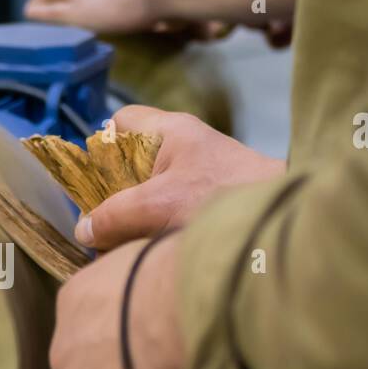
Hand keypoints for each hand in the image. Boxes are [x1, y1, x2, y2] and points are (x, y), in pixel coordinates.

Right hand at [76, 106, 283, 249]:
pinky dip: (158, 226)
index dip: (101, 145)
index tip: (94, 180)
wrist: (283, 220)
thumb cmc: (224, 198)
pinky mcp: (212, 200)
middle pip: (132, 160)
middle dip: (115, 190)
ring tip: (128, 238)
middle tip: (106, 217)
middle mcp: (185, 147)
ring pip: (151, 189)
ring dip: (137, 214)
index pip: (122, 121)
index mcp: (171, 131)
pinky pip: (171, 208)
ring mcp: (201, 174)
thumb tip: (84, 230)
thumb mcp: (159, 205)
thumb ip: (115, 215)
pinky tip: (154, 246)